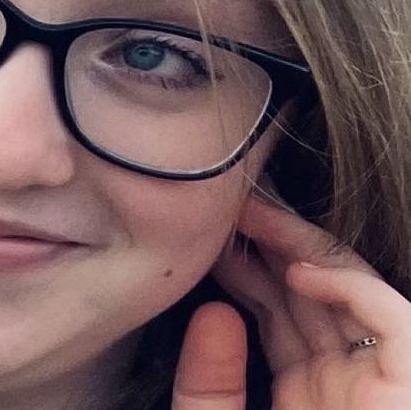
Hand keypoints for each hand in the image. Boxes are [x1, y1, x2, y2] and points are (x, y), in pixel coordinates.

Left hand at [170, 194, 410, 407]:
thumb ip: (209, 390)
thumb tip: (214, 313)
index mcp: (308, 395)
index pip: (280, 313)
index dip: (246, 270)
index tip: (210, 237)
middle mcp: (346, 383)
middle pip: (311, 294)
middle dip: (270, 245)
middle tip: (228, 207)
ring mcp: (380, 384)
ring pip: (350, 291)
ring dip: (300, 248)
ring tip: (250, 214)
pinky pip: (390, 319)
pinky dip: (348, 286)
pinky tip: (295, 272)